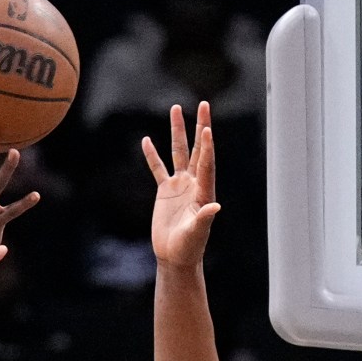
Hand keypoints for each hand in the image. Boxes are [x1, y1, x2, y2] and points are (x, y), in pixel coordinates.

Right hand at [143, 101, 220, 267]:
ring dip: (177, 131)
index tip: (207, 127)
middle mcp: (194, 183)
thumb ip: (204, 218)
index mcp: (203, 191)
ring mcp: (179, 185)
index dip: (207, 146)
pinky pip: (158, 168)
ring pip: (178, 152)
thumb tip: (215, 206)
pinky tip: (146, 140)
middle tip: (204, 104)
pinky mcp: (165, 191)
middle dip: (200, 126)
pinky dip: (152, 155)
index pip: (206, 163)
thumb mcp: (197, 233)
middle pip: (197, 148)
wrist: (175, 256)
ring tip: (176, 109)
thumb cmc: (189, 247)